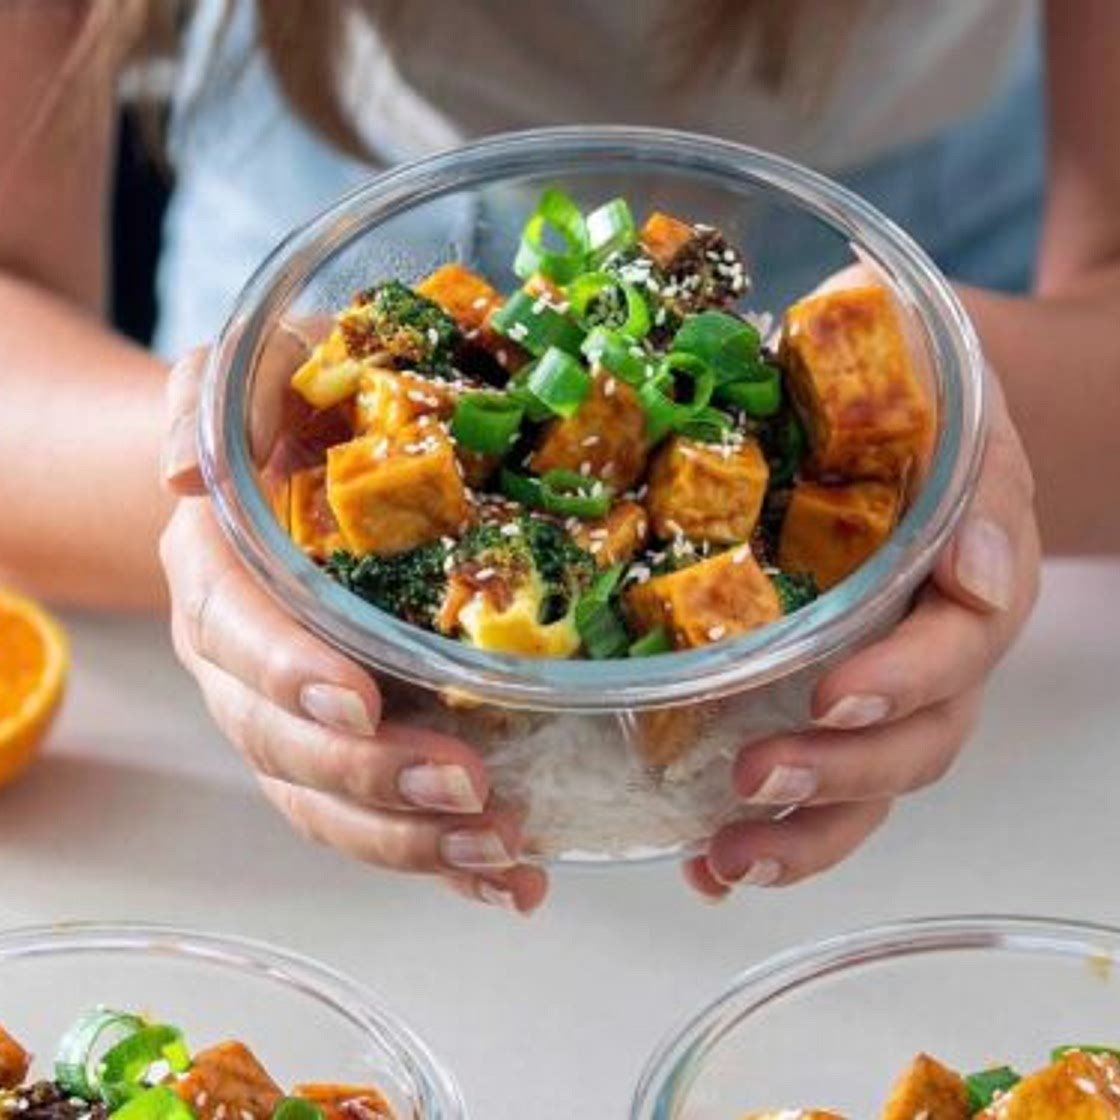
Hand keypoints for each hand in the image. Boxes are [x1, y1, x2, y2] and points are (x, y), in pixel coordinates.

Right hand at [160, 342, 546, 913]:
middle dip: (372, 774)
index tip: (357, 697)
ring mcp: (290, 717)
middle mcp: (243, 663)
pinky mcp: (346, 749)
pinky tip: (507, 880)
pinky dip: (439, 858)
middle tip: (466, 784)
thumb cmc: (284, 420)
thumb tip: (179, 470)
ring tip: (501, 849)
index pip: (237, 632)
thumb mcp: (247, 378)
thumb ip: (211, 403)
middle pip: (283, 742)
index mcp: (220, 573)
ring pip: (327, 803)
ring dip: (411, 839)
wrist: (287, 476)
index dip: (289, 672)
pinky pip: (374, 819)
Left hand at [685, 368, 1040, 899]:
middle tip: (756, 782)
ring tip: (724, 860)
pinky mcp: (820, 705)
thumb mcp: (961, 416)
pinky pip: (810, 781)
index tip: (834, 693)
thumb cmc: (920, 409)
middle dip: (839, 776)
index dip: (903, 683)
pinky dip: (762, 833)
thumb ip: (979, 484)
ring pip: (865, 788)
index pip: (960, 652)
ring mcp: (878, 690)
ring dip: (800, 835)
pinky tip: (702, 863)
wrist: (892, 409)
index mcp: (974, 588)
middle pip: (914, 746)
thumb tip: (980, 568)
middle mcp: (932, 657)